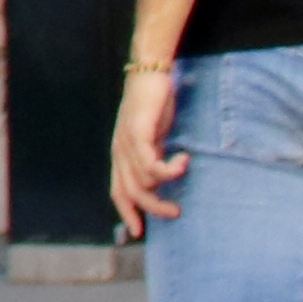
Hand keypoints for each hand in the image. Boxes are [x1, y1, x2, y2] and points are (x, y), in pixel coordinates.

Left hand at [108, 64, 188, 233]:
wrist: (150, 70)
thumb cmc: (154, 101)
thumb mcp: (153, 133)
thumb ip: (154, 154)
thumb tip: (163, 176)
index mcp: (120, 154)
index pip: (118, 191)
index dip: (127, 213)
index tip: (139, 231)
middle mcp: (119, 151)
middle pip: (131, 193)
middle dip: (153, 209)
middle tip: (175, 212)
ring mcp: (126, 143)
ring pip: (143, 182)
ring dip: (166, 184)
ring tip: (183, 170)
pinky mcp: (138, 133)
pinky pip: (150, 165)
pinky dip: (168, 169)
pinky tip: (183, 161)